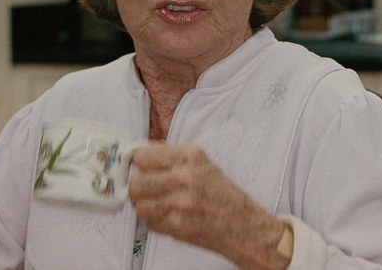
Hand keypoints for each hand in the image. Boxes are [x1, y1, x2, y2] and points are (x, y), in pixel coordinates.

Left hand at [129, 143, 290, 268]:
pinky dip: (154, 220)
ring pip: (139, 204)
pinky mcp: (177, 225)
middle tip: (147, 190)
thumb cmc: (224, 196)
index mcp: (191, 156)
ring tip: (158, 204)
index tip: (139, 167)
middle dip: (139, 187)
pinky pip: (149, 221)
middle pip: (136, 181)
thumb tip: (140, 154)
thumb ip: (172, 157)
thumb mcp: (203, 165)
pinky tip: (169, 216)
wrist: (244, 226)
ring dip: (145, 205)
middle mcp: (185, 176)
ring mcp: (180, 202)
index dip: (139, 163)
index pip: (143, 155)